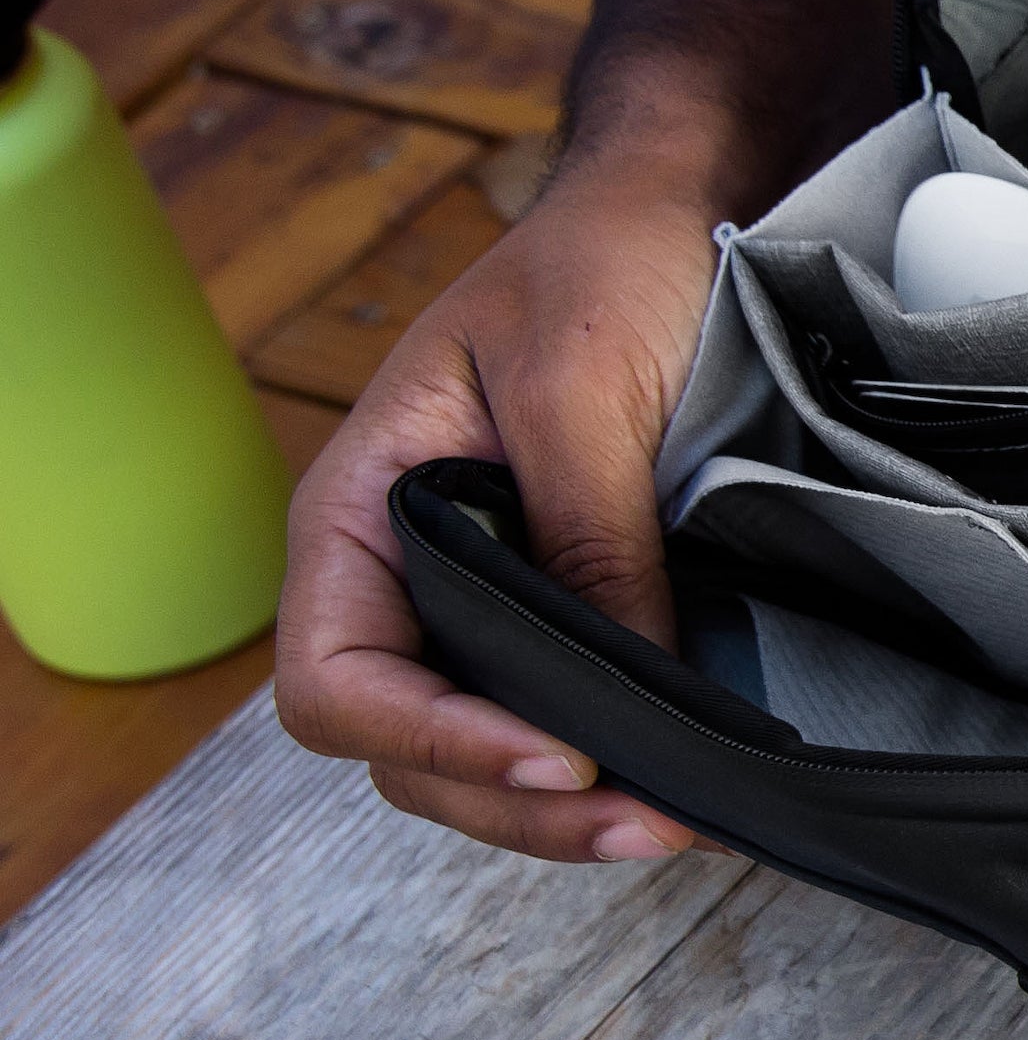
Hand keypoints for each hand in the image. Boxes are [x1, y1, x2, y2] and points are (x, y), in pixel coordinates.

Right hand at [269, 146, 732, 863]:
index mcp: (362, 509)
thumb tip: (625, 678)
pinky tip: (679, 784)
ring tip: (675, 824)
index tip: (556, 759)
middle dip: (511, 803)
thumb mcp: (583, 386)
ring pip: (474, 752)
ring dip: (558, 812)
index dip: (431, 738)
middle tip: (645, 824)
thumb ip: (588, 534)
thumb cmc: (603, 266)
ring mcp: (479, 596)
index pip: (335, 677)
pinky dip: (602, 764)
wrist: (672, 215)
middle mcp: (403, 570)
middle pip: (403, 745)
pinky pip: (550, 712)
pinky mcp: (562, 606)